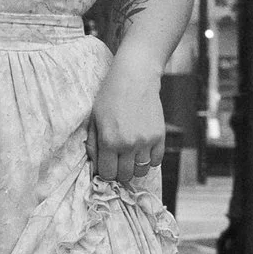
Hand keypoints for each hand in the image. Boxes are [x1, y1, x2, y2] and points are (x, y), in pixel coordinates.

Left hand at [89, 55, 169, 194]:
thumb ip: (93, 145)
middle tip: (118, 161)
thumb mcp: (94, 119)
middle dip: (119, 171)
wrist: (135, 78)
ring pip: (141, 172)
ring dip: (134, 167)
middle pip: (125, 176)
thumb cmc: (110, 96)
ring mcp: (146, 141)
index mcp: (109, 141)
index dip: (105, 172)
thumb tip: (96, 167)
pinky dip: (149, 160)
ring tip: (130, 155)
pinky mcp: (160, 136)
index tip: (106, 165)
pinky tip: (142, 149)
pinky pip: (156, 161)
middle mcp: (128, 144)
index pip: (107, 174)